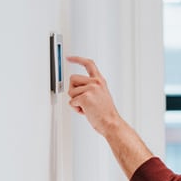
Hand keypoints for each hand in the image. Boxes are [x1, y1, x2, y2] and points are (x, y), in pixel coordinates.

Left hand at [66, 55, 153, 176]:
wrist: (111, 123)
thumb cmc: (106, 113)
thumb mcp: (101, 95)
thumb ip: (90, 88)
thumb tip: (75, 89)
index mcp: (100, 81)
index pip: (89, 64)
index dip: (77, 59)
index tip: (69, 58)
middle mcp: (96, 83)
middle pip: (73, 79)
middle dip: (73, 91)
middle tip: (82, 100)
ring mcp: (91, 89)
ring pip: (71, 91)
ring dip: (75, 101)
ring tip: (86, 107)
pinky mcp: (85, 97)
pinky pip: (71, 102)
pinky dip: (76, 109)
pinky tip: (86, 112)